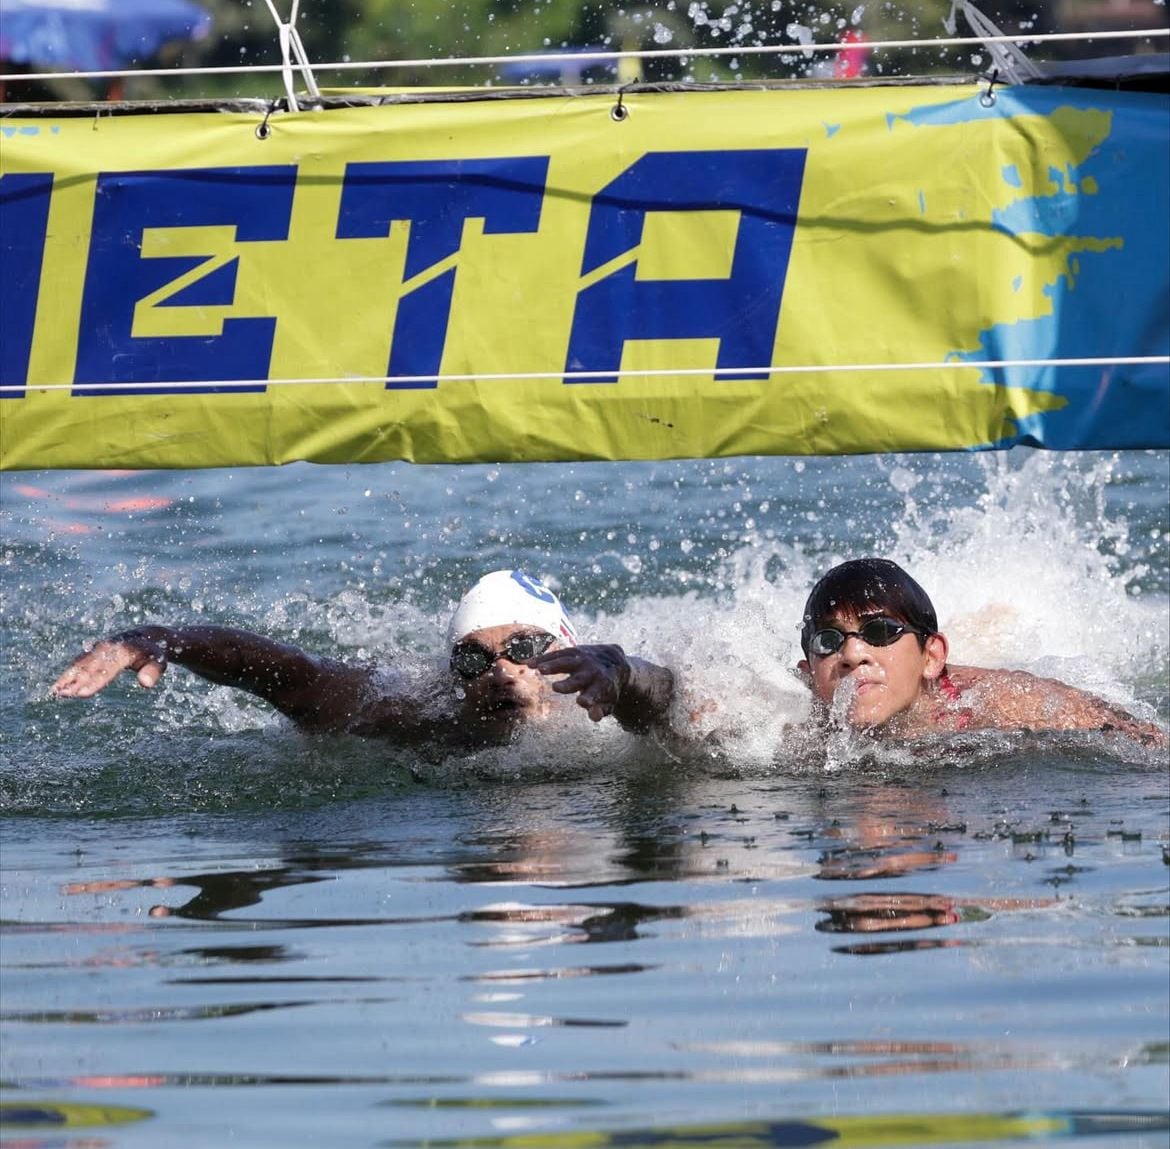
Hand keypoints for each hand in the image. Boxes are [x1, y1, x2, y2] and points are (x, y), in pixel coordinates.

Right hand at [51, 632, 167, 697]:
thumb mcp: (159, 661)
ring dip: (68, 677)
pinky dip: (68, 674)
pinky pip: (78, 663)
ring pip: (81, 664)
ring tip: (55, 692)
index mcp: (123, 651)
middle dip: (77, 681)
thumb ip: (153, 671)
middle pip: (90, 667)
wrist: (146, 636)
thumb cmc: (152, 653)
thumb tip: (146, 683)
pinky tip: (57, 687)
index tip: (82, 693)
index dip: (95, 682)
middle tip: (64, 695)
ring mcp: (98, 648)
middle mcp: (107, 648)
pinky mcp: (93, 651)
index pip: (107, 669)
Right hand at [528, 643, 630, 721]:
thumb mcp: (608, 701)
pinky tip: (528, 663)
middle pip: (579, 678)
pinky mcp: (572, 651)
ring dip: (552, 665)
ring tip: (538, 668)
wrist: (613, 659)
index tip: (582, 702)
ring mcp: (582, 660)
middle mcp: (592, 671)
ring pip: (566, 662)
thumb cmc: (607, 687)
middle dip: (569, 683)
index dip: (590, 698)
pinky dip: (543, 658)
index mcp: (602, 685)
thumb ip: (601, 710)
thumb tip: (594, 716)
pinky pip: (556, 655)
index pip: (596, 693)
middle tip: (556, 687)